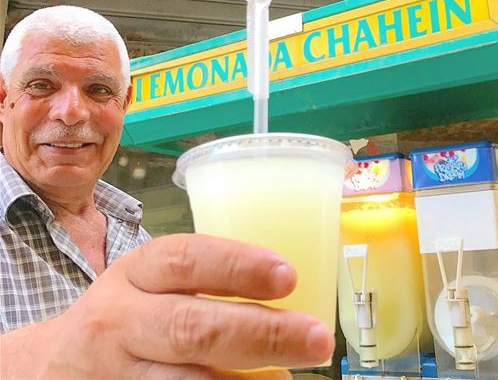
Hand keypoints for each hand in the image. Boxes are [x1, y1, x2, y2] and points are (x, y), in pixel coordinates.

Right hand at [42, 234, 334, 378]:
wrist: (52, 365)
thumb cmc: (127, 314)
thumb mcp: (151, 282)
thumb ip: (204, 284)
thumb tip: (288, 299)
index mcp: (136, 273)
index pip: (186, 259)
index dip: (238, 265)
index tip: (287, 275)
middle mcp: (120, 321)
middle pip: (192, 327)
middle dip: (261, 333)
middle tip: (316, 338)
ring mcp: (115, 374)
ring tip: (291, 378)